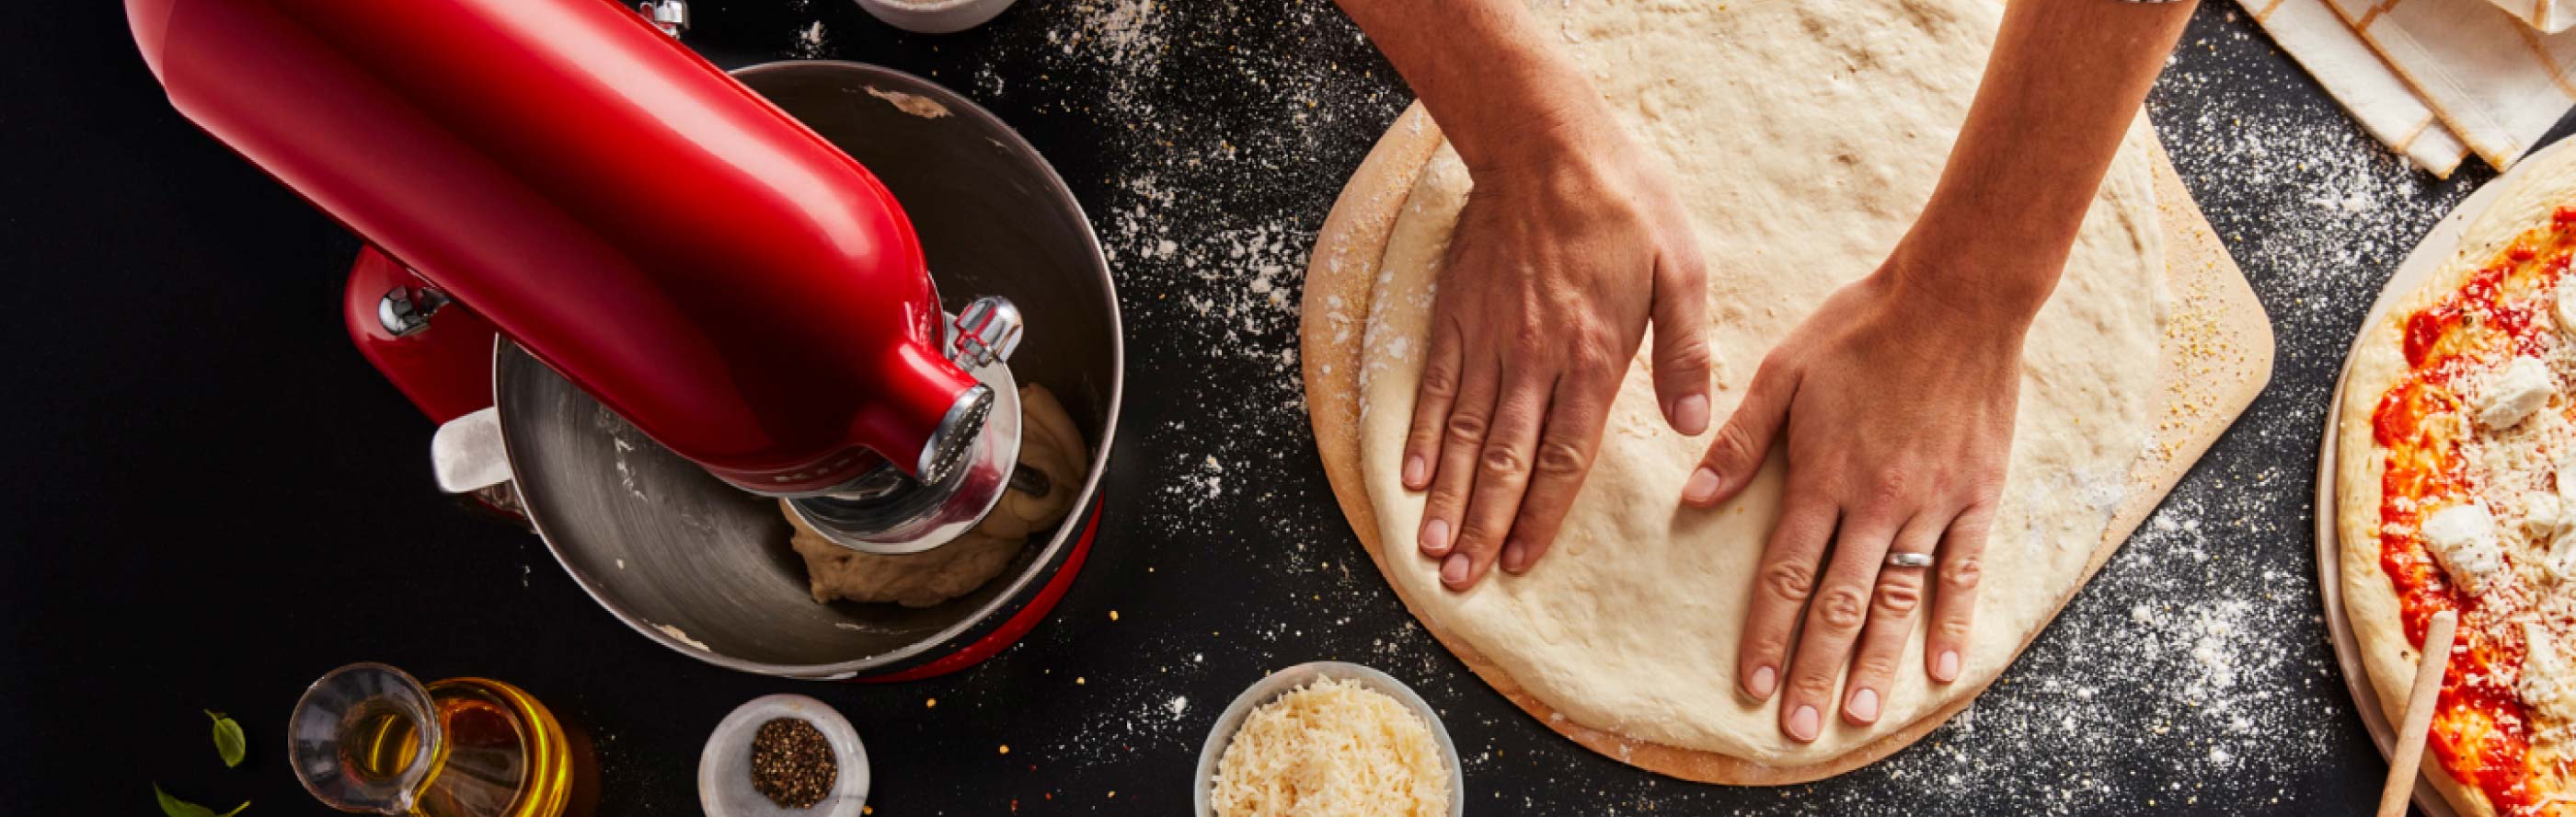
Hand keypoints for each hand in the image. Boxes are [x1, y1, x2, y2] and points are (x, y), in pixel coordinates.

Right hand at [1406, 114, 1713, 590]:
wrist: (1546, 142)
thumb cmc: (1623, 202)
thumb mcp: (1681, 268)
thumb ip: (1686, 352)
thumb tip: (1696, 426)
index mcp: (1595, 355)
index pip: (1565, 456)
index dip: (1540, 515)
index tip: (1521, 561)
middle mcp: (1535, 358)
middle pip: (1505, 460)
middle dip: (1483, 526)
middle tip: (1462, 581)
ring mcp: (1488, 338)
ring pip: (1461, 433)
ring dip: (1446, 498)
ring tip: (1431, 550)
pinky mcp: (1456, 314)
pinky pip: (1434, 386)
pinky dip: (1419, 436)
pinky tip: (1409, 479)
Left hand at [1682, 257, 2038, 742]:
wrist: (1957, 295)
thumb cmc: (1860, 327)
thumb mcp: (1783, 371)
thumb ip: (1741, 441)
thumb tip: (1693, 497)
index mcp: (1823, 475)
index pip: (1784, 573)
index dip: (1765, 634)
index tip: (1751, 685)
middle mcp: (1877, 501)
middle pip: (1839, 604)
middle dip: (1813, 670)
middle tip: (1799, 729)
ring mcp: (1932, 502)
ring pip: (1899, 599)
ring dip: (1876, 663)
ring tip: (1856, 714)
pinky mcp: (1977, 493)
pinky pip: (1966, 569)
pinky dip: (1955, 620)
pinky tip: (1944, 666)